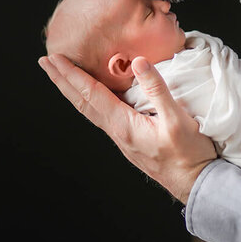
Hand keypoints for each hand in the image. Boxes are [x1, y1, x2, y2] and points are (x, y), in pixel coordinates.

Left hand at [38, 53, 216, 202]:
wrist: (195, 183)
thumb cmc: (189, 154)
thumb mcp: (177, 119)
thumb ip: (157, 89)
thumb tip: (138, 62)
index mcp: (123, 124)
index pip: (91, 94)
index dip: (71, 75)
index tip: (54, 59)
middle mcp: (116, 131)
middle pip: (82, 102)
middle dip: (62, 81)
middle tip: (45, 62)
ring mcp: (121, 136)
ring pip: (89, 109)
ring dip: (73, 90)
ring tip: (61, 76)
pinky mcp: (129, 138)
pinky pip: (101, 115)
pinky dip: (88, 100)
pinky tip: (90, 96)